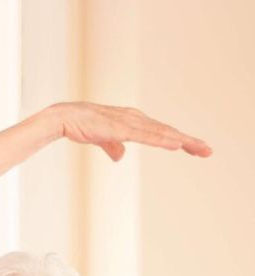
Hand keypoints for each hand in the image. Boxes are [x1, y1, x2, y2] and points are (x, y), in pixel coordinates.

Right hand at [44, 101, 211, 160]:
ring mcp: (131, 122)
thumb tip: (121, 157)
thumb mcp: (102, 139)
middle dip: (189, 141)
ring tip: (200, 149)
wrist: (66, 118)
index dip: (179, 140)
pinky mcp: (122, 128)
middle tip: (208, 151)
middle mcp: (137, 119)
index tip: (195, 149)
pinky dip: (163, 140)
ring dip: (183, 141)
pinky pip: (147, 136)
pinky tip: (176, 144)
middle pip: (168, 132)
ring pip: (163, 133)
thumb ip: (113, 147)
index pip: (161, 133)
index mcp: (134, 121)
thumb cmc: (83, 125)